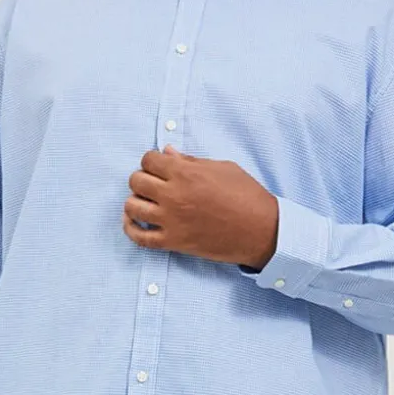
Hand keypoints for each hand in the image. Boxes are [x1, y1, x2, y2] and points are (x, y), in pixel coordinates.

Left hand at [122, 146, 277, 267]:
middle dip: (142, 178)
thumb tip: (168, 152)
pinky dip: (131, 229)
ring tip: (144, 202)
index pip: (149, 159)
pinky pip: (140, 238)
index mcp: (186, 173)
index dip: (152, 160)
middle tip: (153, 183)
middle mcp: (174, 195)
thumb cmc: (246, 195)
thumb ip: (191, 161)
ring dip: (135, 201)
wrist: (261, 230)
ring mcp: (171, 221)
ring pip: (132, 207)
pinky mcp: (174, 242)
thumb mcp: (222, 168)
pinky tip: (133, 222)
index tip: (160, 166)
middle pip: (136, 181)